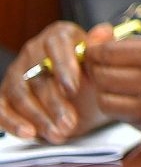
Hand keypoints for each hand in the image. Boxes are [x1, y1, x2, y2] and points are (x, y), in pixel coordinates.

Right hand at [0, 22, 110, 142]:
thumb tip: (102, 33)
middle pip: (38, 75)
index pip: (57, 46)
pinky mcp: (5, 93)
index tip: (73, 89)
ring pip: (20, 94)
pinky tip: (29, 133)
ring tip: (57, 133)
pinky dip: (13, 122)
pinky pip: (2, 108)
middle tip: (70, 123)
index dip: (64, 67)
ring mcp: (17, 72)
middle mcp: (34, 50)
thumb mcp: (101, 57)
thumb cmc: (92, 68)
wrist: (83, 85)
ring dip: (38, 117)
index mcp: (58, 35)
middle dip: (54, 103)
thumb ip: (103, 45)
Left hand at [87, 30, 140, 145]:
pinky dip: (135, 111)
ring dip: (114, 94)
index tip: (98, 47)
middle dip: (101, 71)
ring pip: (109, 106)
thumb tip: (121, 46)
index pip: (106, 53)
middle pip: (100, 80)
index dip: (97, 49)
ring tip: (131, 85)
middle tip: (110, 65)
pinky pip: (132, 122)